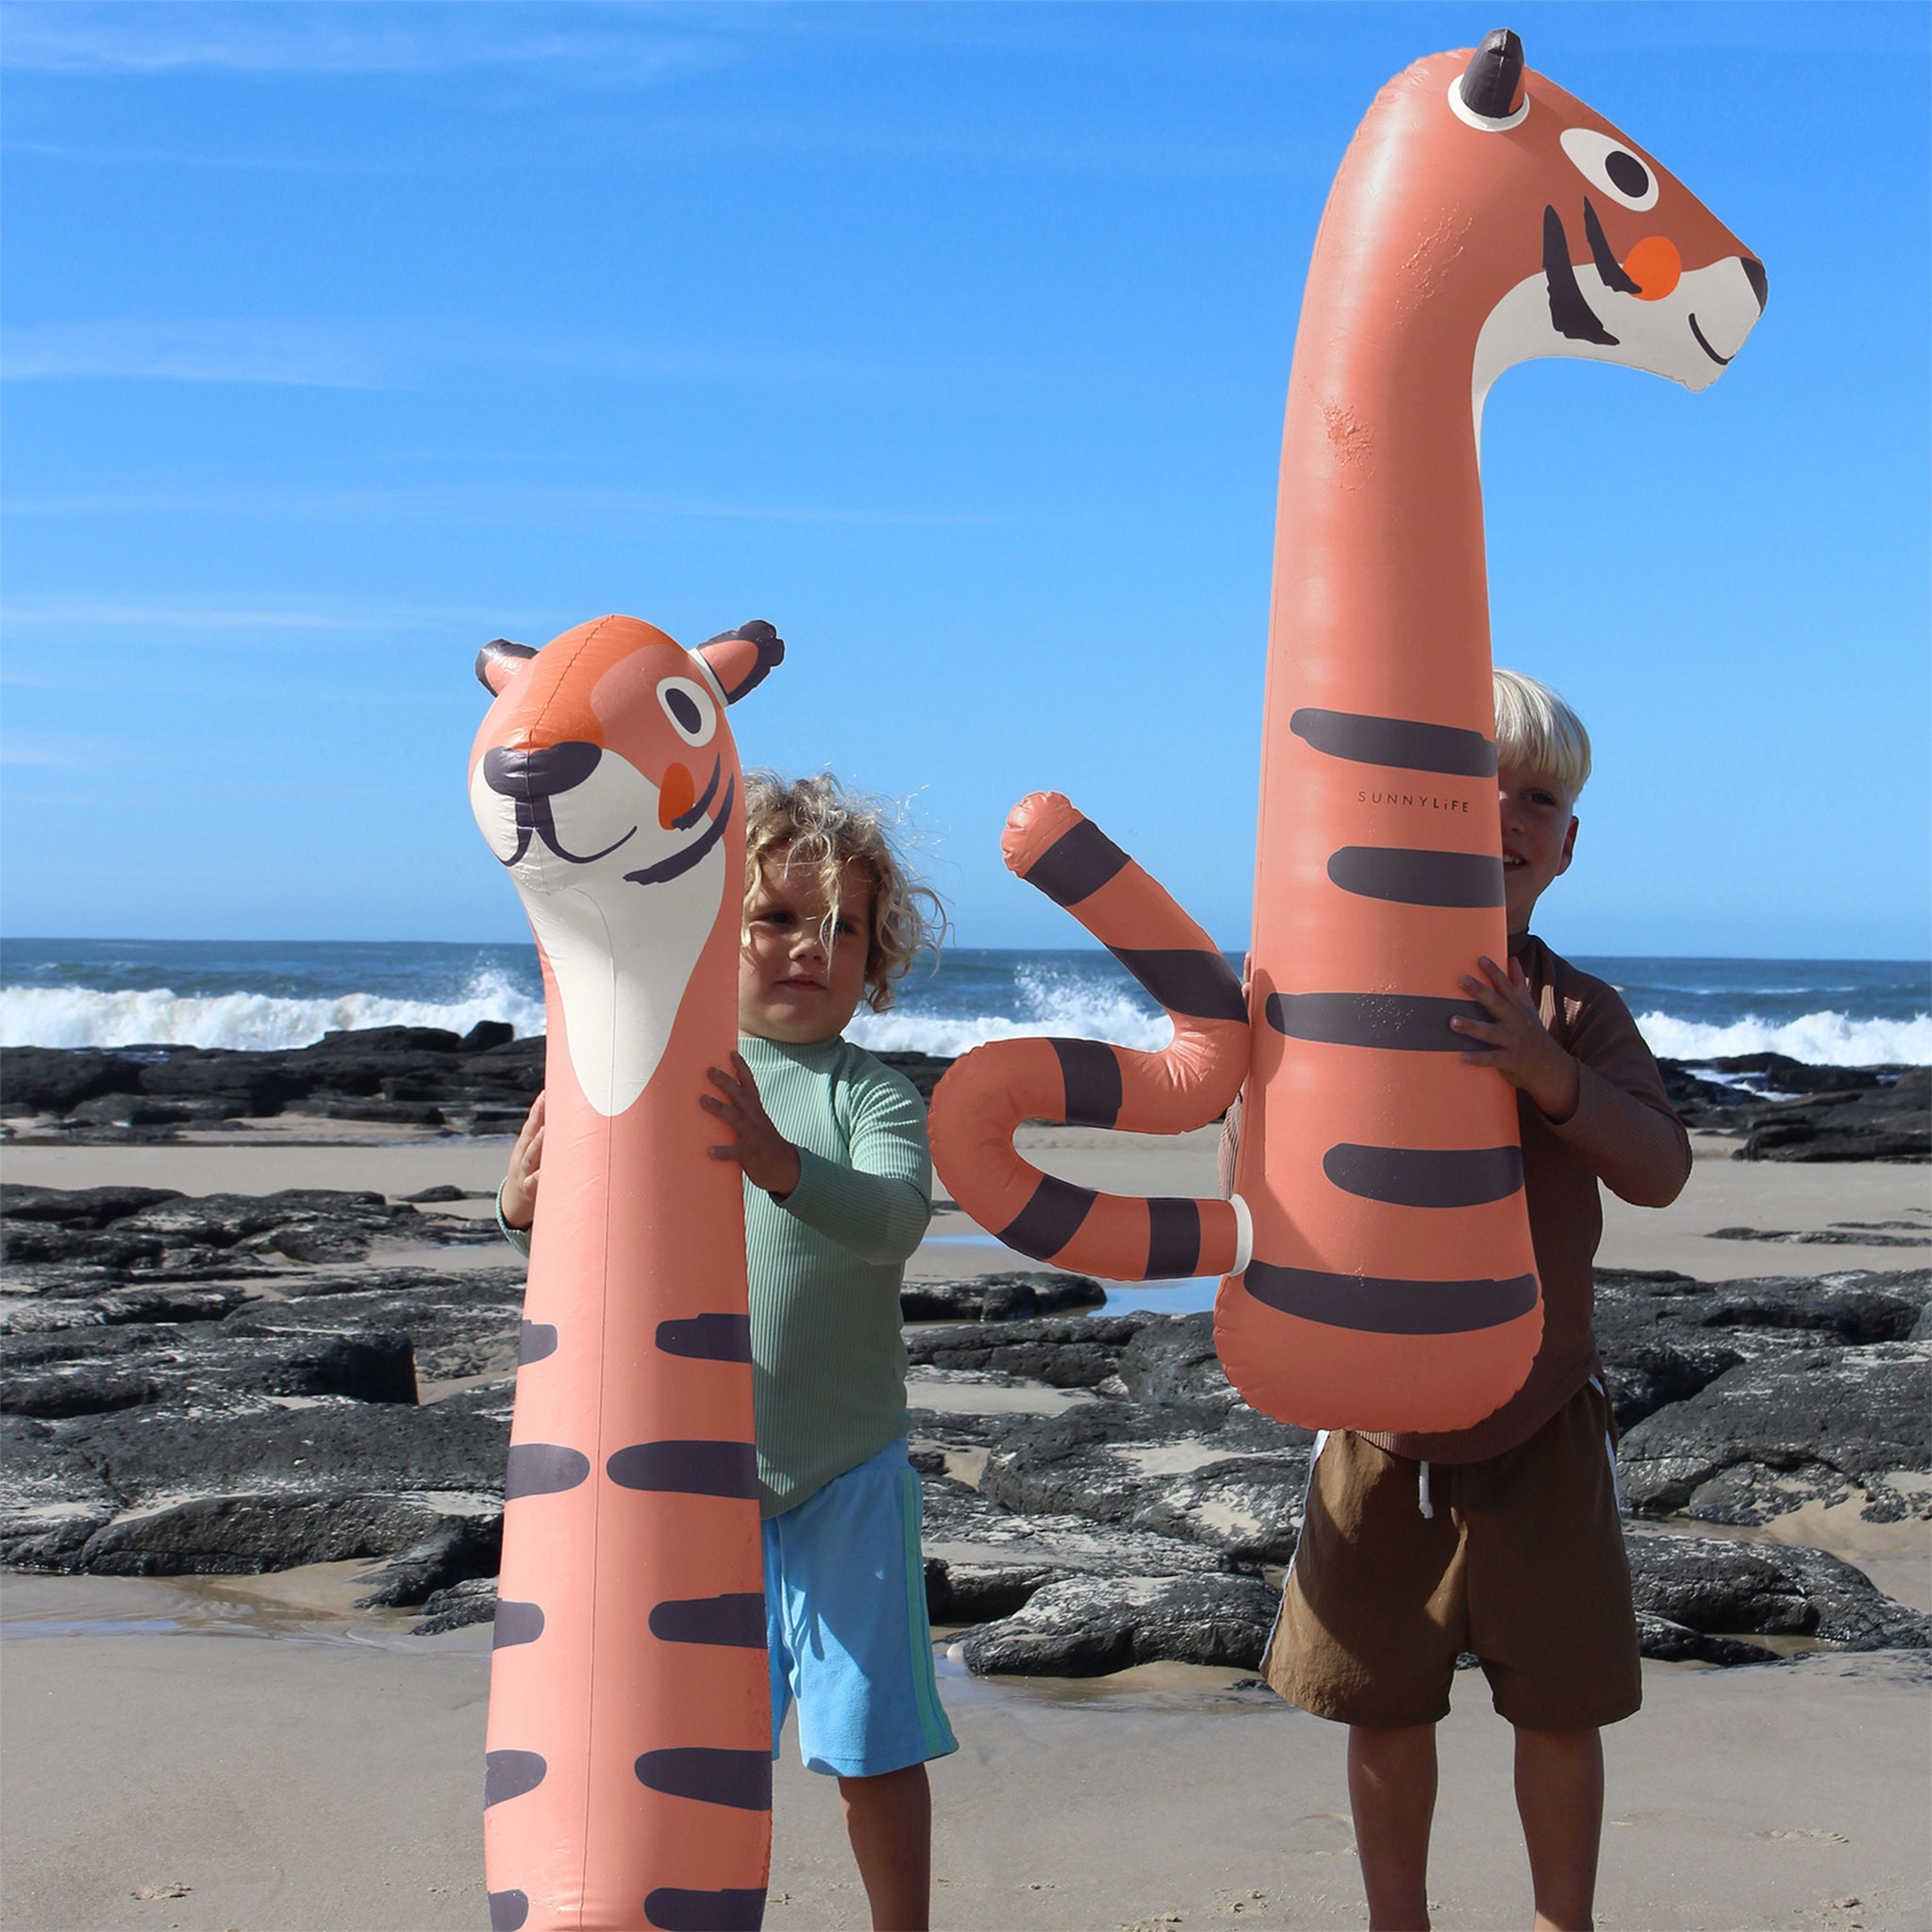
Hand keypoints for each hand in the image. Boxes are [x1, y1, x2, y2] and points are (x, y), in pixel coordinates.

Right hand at [500, 1091, 545, 1228]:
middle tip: (546, 1101)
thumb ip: (546, 1139)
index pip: (531, 1124)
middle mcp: (522, 1157)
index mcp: (524, 1146)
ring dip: (538, 1143)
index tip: (546, 1092)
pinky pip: (535, 1182)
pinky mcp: (530, 1190)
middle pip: (529, 1134)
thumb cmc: (531, 1173)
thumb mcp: (535, 1155)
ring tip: (547, 1131)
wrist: (515, 1204)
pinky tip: (547, 1171)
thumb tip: (566, 1117)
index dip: (538, 1109)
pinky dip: (540, 1176)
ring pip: (531, 1156)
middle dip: (538, 1117)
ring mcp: (524, 1173)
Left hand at [703, 1052, 802, 1197]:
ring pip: (735, 1117)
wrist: (785, 1168)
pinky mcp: (751, 1153)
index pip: (749, 1084)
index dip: (741, 1068)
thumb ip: (738, 1113)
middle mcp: (755, 1118)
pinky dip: (723, 1151)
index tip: (732, 1053)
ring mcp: (753, 1134)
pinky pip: (735, 1151)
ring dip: (719, 1107)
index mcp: (756, 1109)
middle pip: (739, 1095)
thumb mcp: (754, 1124)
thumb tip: (714, 1102)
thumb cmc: (762, 1144)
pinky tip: (710, 1151)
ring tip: (702, 1100)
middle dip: (724, 1081)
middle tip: (709, 1070)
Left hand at [1451, 955, 1579, 1121]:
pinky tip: (1462, 1056)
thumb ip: (1518, 984)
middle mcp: (1516, 1022)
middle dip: (1480, 992)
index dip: (1495, 972)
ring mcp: (1513, 1041)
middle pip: (1497, 1004)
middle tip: (1461, 980)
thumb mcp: (1527, 1007)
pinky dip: (1478, 1058)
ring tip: (1452, 1021)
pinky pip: (1492, 1059)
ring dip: (1472, 1027)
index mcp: (1518, 1008)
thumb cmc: (1531, 1032)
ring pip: (1491, 1032)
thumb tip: (1513, 958)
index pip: (1506, 986)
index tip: (1481, 958)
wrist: (1549, 1067)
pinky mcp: (1509, 1061)